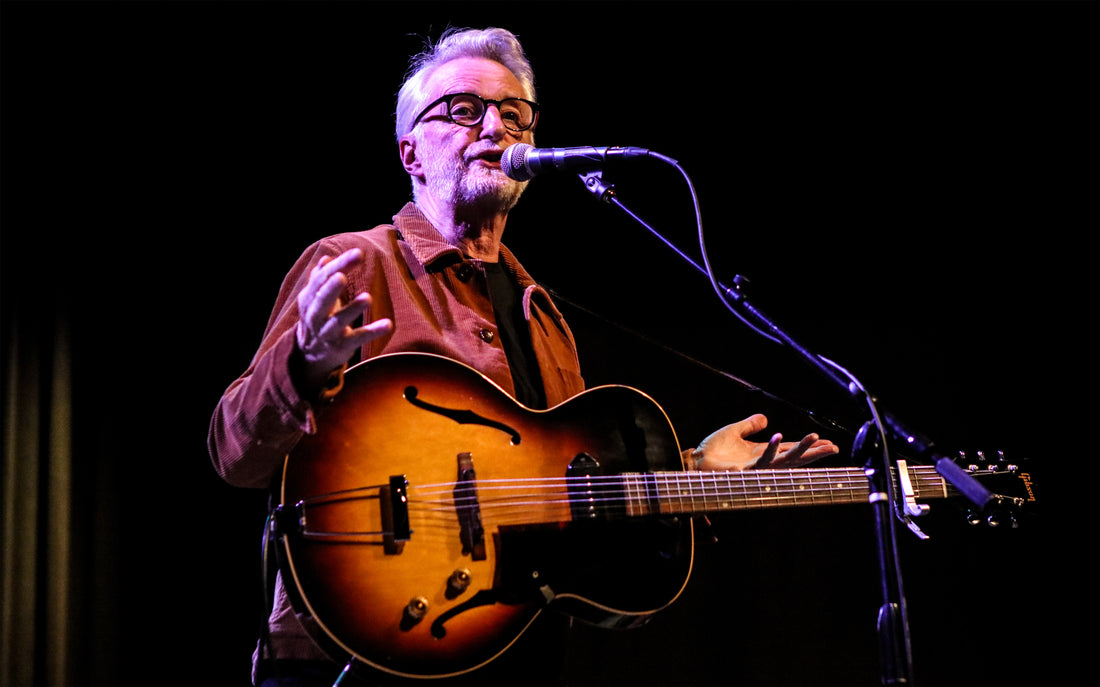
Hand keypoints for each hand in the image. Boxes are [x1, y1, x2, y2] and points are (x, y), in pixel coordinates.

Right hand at [295, 248, 392, 390]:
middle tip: (342, 276)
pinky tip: (388, 324)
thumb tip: (326, 259)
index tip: (357, 253)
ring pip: (338, 321)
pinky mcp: (342, 346)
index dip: (338, 265)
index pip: (322, 279)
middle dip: (332, 287)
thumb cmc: (317, 319)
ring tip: (367, 298)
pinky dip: (372, 332)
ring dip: (352, 310)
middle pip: (323, 299)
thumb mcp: (314, 299)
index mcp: (309, 299)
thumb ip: (320, 279)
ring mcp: (328, 332)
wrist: (309, 355)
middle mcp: (316, 315)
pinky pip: (358, 338)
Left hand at [689, 413, 838, 470]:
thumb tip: (766, 419)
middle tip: (833, 447)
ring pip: (783, 460)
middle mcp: (763, 463)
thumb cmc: (711, 451)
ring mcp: (755, 469)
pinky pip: (760, 460)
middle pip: (794, 458)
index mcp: (763, 454)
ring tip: (814, 437)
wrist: (694, 462)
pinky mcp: (744, 470)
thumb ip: (749, 425)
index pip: (791, 450)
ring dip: (800, 449)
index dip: (809, 447)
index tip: (829, 444)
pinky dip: (770, 449)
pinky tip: (778, 437)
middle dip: (813, 453)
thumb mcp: (734, 431)